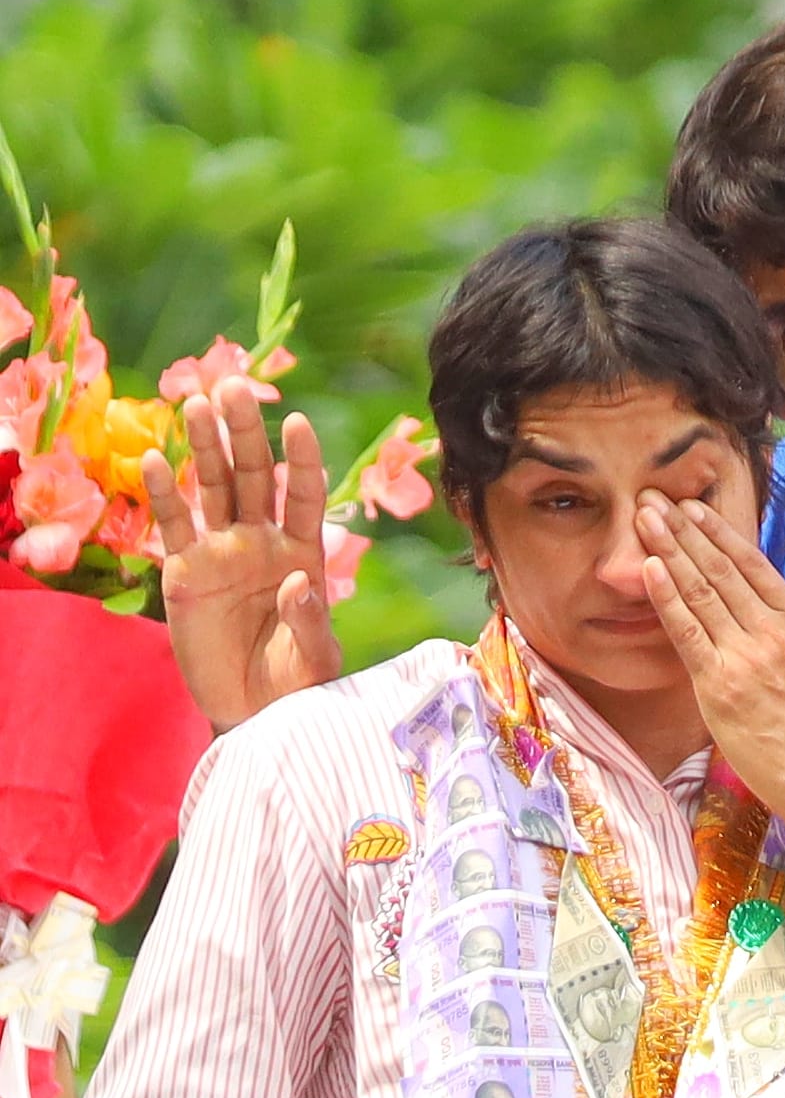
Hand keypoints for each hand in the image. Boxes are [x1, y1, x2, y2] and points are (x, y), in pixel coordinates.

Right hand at [143, 381, 343, 729]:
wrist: (256, 712)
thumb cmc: (296, 682)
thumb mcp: (314, 657)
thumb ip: (309, 620)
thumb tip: (299, 582)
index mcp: (305, 553)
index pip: (305, 494)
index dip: (302, 460)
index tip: (298, 421)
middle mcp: (263, 542)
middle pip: (255, 476)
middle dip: (245, 432)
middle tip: (233, 385)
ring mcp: (222, 553)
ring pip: (214, 488)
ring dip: (206, 446)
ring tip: (196, 403)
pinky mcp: (185, 572)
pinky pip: (175, 526)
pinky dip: (165, 493)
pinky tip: (157, 458)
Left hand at [636, 492, 784, 868]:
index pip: (756, 567)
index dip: (722, 534)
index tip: (696, 509)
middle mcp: (772, 633)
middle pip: (721, 571)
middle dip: (685, 531)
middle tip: (654, 499)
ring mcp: (744, 658)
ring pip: (701, 593)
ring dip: (670, 551)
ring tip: (644, 519)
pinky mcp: (719, 689)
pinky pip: (687, 635)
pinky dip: (667, 599)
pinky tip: (649, 569)